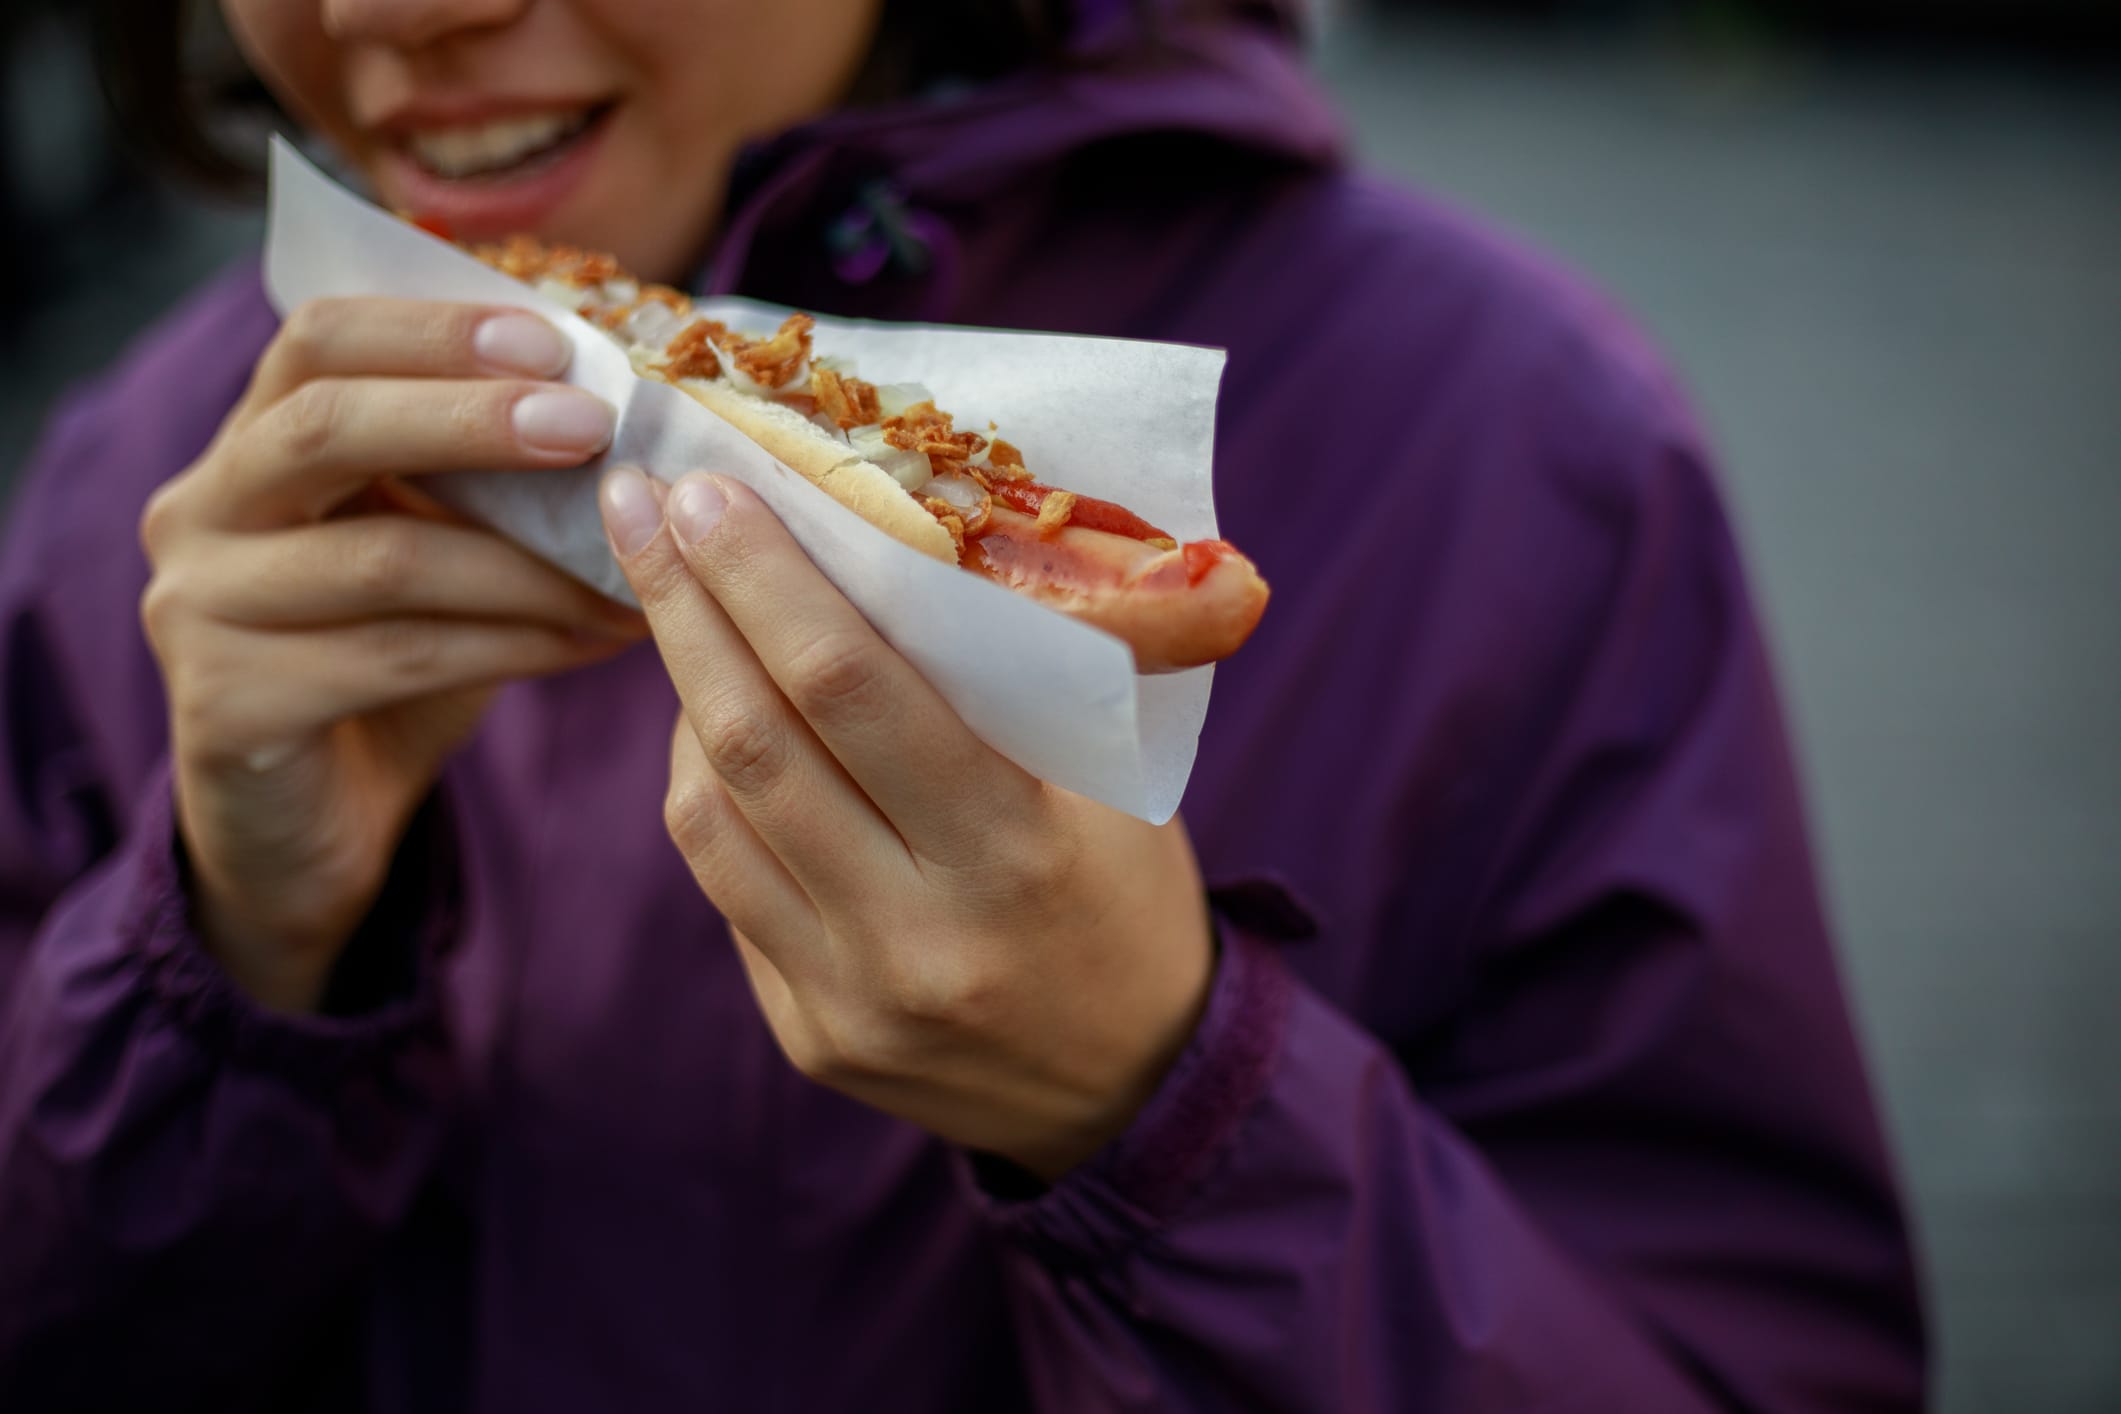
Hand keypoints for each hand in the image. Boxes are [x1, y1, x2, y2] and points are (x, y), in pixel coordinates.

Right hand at [141, 298, 646, 1011]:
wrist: (308, 826)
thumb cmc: (389, 665)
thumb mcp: (436, 551)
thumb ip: (488, 484)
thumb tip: (639, 423)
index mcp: (248, 445)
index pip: (317, 340)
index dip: (434, 330)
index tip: (556, 342)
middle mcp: (199, 511)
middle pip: (324, 426)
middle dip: (472, 420)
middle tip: (594, 429)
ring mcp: (197, 609)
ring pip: (385, 559)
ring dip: (530, 565)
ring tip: (634, 574)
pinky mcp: (225, 706)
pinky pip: (398, 659)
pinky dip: (515, 646)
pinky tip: (596, 643)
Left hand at [601, 467, 1214, 1179]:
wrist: (1135, 1086)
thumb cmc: (1130, 895)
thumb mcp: (1105, 780)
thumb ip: (996, 689)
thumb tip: (862, 553)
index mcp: (1015, 854)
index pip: (852, 690)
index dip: (763, 578)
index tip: (705, 487)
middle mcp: (917, 937)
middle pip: (755, 742)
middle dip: (685, 606)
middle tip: (642, 505)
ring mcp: (849, 999)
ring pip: (708, 815)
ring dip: (681, 691)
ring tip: (677, 602)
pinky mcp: (807, 1037)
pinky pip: (723, 884)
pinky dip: (707, 785)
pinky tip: (714, 722)